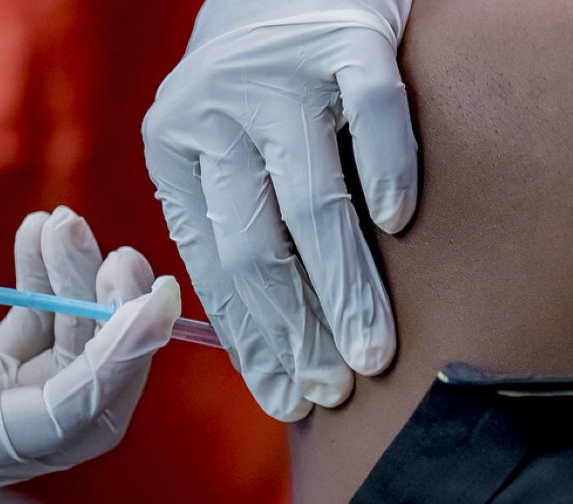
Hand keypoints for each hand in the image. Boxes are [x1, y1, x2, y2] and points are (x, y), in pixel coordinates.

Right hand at [0, 207, 179, 503]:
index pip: (59, 420)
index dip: (115, 367)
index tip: (152, 307)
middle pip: (81, 399)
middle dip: (112, 330)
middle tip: (121, 259)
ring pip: (61, 364)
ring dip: (74, 296)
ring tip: (60, 225)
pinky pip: (32, 344)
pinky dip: (43, 295)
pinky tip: (35, 240)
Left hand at [143, 0, 416, 420]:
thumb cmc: (263, 85)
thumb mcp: (220, 147)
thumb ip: (230, 222)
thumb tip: (266, 342)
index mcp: (175, 151)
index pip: (213, 268)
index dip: (251, 340)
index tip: (284, 398)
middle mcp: (212, 113)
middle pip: (255, 245)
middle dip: (296, 331)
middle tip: (333, 389)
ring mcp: (277, 76)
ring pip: (309, 199)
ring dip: (343, 285)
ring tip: (370, 351)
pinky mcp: (344, 37)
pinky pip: (373, 113)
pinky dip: (387, 169)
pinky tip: (397, 224)